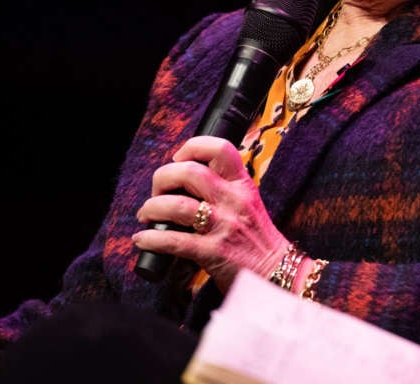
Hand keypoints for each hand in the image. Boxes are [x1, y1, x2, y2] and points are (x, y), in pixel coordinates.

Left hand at [133, 136, 292, 292]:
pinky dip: (151, 239)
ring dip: (152, 208)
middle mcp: (234, 200)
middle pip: (190, 172)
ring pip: (177, 206)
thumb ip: (224, 191)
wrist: (277, 273)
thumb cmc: (258, 240)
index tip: (178, 159)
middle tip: (157, 192)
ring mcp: (224, 226)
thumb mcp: (248, 204)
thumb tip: (185, 183)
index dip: (192, 147)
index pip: (220, 149)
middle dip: (162, 179)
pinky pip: (174, 241)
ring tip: (146, 215)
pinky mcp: (214, 252)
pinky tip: (142, 239)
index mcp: (243, 185)